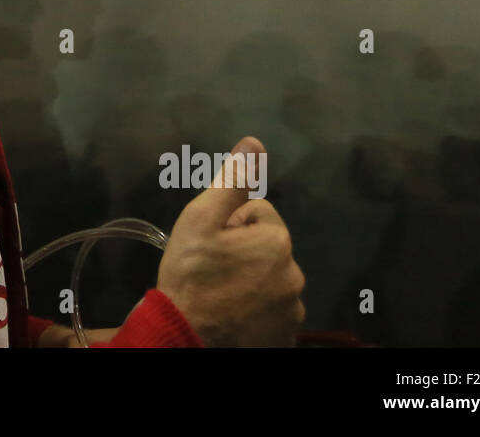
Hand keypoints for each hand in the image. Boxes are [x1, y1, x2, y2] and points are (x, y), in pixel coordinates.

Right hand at [155, 136, 304, 345]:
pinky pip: (273, 311)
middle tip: (211, 269)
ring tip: (219, 294)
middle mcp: (294, 274)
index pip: (256, 214)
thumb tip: (255, 142)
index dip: (228, 224)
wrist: (185, 336)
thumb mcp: (201, 220)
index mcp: (276, 240)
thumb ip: (232, 182)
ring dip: (250, 282)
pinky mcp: (285, 336)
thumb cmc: (190, 275)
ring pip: (270, 280)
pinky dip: (256, 311)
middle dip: (242, 253)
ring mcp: (292, 310)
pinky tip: (232, 314)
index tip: (209, 244)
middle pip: (265, 249)